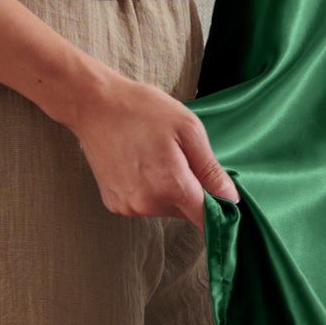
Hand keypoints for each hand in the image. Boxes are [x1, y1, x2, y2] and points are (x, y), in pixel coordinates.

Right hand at [65, 72, 239, 222]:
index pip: (205, 219)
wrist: (94, 105)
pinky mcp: (114, 204)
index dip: (219, 210)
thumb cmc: (143, 110)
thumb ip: (210, 169)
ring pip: (166, 209)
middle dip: (193, 192)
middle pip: (186, 212)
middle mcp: (146, 203)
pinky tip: (142, 164)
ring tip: (158, 157)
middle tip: (183, 158)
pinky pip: (145, 205)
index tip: (222, 194)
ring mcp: (127, 206)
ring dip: (171, 191)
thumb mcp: (189, 130)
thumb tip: (230, 198)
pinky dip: (150, 190)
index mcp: (170, 186)